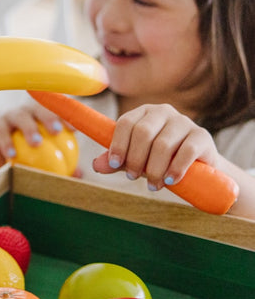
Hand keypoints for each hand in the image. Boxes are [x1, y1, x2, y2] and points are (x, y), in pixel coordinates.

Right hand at [0, 103, 73, 174]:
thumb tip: (79, 174)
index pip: (58, 112)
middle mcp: (29, 112)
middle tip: (56, 131)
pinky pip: (2, 132)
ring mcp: (11, 116)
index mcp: (44, 116)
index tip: (74, 130)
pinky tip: (12, 155)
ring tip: (36, 143)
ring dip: (29, 128)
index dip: (67, 116)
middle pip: (40, 108)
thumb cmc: (27, 161)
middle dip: (50, 116)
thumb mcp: (44, 163)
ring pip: (21, 117)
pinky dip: (7, 143)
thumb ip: (61, 166)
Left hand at [92, 103, 219, 189]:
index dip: (118, 144)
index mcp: (143, 113)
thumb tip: (96, 165)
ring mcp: (184, 122)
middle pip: (143, 132)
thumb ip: (116, 161)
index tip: (115, 163)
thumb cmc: (159, 160)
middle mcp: (163, 112)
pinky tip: (170, 180)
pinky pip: (187, 150)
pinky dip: (176, 168)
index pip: (126, 122)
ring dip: (154, 168)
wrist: (197, 167)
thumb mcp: (135, 160)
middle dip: (135, 158)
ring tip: (152, 186)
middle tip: (132, 177)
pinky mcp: (202, 135)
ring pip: (163, 144)